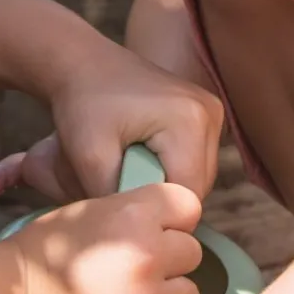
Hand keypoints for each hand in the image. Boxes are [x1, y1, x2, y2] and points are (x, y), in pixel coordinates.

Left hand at [0, 42, 222, 203]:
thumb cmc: (82, 104)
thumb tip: (132, 230)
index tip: (125, 209)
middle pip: (198, 185)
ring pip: (198, 175)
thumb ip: (113, 196)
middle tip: (124, 191)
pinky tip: (141, 159)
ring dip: (166, 183)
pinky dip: (170, 167)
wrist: (83, 63)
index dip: (157, 209)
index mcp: (189, 121)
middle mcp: (210, 112)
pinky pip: (195, 158)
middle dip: (161, 196)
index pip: (187, 192)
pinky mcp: (204, 112)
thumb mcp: (88, 155)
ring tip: (130, 171)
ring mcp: (211, 110)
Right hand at [8, 183, 204, 293]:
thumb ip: (136, 210)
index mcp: (133, 214)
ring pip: (190, 292)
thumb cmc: (46, 250)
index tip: (154, 228)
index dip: (172, 218)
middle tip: (136, 265)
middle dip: (169, 257)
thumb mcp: (90, 208)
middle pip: (192, 251)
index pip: (188, 206)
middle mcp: (146, 254)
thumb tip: (177, 224)